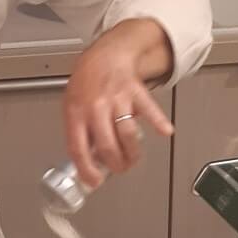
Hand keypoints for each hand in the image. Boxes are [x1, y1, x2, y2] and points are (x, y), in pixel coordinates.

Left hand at [63, 19, 173, 188]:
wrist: (104, 56)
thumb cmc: (87, 84)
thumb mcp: (72, 107)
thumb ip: (79, 132)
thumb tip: (87, 160)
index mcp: (76, 113)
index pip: (78, 148)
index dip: (86, 169)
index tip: (94, 181)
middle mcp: (95, 107)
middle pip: (106, 145)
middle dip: (115, 164)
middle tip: (119, 169)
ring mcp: (115, 99)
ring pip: (126, 133)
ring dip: (133, 152)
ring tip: (133, 159)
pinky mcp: (134, 91)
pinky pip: (149, 108)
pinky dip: (159, 121)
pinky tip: (165, 131)